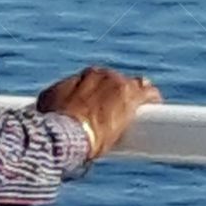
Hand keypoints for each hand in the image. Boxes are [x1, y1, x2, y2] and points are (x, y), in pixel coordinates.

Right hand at [36, 66, 161, 159]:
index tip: (105, 105)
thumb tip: (48, 108)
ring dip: (140, 97)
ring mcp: (118, 85)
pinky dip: (153, 100)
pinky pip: (149, 94)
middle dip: (121, 96)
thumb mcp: (48, 104)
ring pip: (137, 86)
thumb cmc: (53, 121)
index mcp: (85, 76)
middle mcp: (102, 75)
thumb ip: (57, 101)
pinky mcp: (132, 98)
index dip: (105, 94)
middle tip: (121, 114)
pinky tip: (157, 108)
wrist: (64, 131)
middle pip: (119, 83)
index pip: (101, 81)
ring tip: (146, 110)